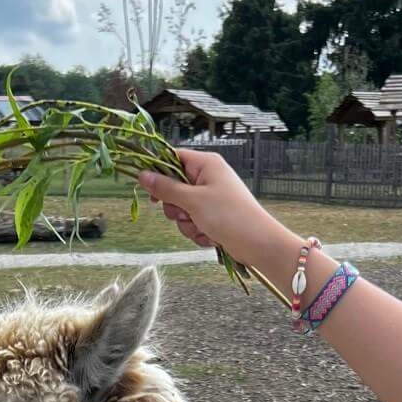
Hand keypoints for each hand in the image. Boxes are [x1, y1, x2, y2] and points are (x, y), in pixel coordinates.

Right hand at [135, 149, 284, 263]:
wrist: (258, 243)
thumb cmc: (230, 215)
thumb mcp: (193, 201)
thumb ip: (165, 188)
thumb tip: (142, 175)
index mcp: (205, 164)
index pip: (173, 158)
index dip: (159, 173)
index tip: (150, 190)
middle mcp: (208, 178)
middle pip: (173, 188)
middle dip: (175, 208)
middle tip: (185, 214)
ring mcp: (210, 198)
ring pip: (181, 210)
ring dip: (187, 224)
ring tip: (202, 228)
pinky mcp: (213, 216)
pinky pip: (193, 222)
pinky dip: (197, 232)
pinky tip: (210, 237)